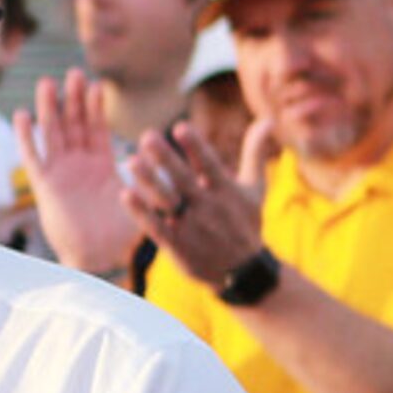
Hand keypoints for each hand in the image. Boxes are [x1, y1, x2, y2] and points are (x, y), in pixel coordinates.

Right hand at [12, 69, 139, 275]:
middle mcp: (78, 165)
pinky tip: (22, 115)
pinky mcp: (46, 187)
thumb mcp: (143, 195)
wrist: (101, 258)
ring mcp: (60, 174)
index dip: (95, 106)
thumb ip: (146, 174)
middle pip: (73, 124)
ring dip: (50, 109)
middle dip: (72, 99)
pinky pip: (33, 157)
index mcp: (100, 165)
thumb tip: (150, 154)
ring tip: (48, 83)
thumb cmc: (124, 233)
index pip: (96, 128)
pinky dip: (27, 137)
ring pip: (53, 134)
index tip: (95, 84)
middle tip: (72, 73)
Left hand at [122, 120, 267, 284]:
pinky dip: (142, 213)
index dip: (195, 147)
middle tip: (147, 136)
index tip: (180, 127)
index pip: (210, 164)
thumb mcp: (255, 188)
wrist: (243, 272)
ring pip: (167, 201)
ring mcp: (191, 226)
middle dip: (166, 158)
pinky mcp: (177, 245)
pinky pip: (156, 227)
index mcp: (226, 191)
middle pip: (183, 179)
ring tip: (131, 161)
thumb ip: (254, 153)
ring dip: (149, 182)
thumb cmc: (245, 222)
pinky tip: (126, 194)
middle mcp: (208, 207)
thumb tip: (266, 120)